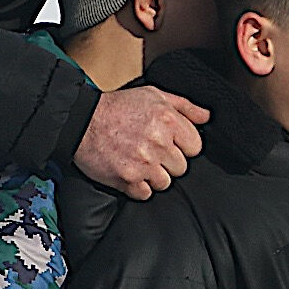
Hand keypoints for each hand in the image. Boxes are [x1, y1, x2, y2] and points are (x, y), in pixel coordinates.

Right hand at [74, 85, 208, 198]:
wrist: (82, 121)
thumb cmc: (118, 107)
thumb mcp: (154, 95)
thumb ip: (185, 106)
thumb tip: (207, 117)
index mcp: (168, 120)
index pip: (195, 147)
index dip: (183, 146)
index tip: (171, 143)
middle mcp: (158, 142)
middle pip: (181, 167)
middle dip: (168, 161)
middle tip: (151, 151)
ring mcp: (143, 163)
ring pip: (165, 183)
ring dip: (154, 175)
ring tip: (140, 161)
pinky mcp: (127, 179)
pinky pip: (146, 193)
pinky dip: (139, 186)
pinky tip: (131, 171)